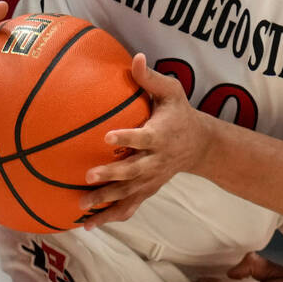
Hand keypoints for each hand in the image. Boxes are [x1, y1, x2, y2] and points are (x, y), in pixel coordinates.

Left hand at [79, 53, 212, 227]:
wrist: (199, 145)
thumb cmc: (179, 113)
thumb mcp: (172, 92)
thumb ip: (151, 78)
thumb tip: (135, 57)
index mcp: (160, 135)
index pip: (142, 137)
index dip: (126, 137)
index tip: (106, 135)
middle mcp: (156, 160)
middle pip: (133, 171)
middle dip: (112, 175)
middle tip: (88, 176)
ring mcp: (151, 179)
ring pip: (129, 193)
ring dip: (106, 201)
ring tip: (83, 205)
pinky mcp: (147, 190)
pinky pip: (129, 206)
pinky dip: (110, 217)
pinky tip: (87, 224)